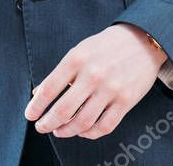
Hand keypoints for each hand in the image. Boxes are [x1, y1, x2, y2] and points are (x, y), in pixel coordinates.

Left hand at [25, 24, 167, 139]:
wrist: (143, 40)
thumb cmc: (105, 47)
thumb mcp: (78, 52)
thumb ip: (59, 74)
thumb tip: (38, 94)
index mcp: (76, 59)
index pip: (49, 89)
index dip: (36, 106)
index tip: (30, 115)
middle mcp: (93, 75)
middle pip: (63, 110)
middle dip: (48, 123)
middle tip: (42, 127)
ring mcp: (111, 89)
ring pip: (83, 122)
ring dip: (67, 131)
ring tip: (59, 132)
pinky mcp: (127, 100)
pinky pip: (105, 126)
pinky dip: (90, 133)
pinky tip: (82, 132)